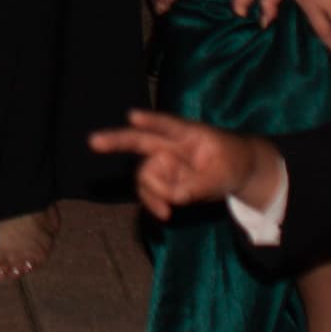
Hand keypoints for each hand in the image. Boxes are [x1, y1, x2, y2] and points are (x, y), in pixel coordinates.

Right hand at [86, 111, 282, 222]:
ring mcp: (164, 162)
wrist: (237, 170)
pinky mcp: (162, 179)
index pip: (168, 125)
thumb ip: (198, 187)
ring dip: (151, 194)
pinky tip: (164, 215)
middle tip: (93, 142)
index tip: (133, 117)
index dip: (151, 121)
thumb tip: (174, 198)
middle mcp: (170, 145)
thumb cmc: (233, 162)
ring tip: (168, 213)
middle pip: (138, 141)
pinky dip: (153, 203)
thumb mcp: (223, 176)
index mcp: (188, 134)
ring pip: (144, 176)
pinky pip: (149, 192)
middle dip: (114, 140)